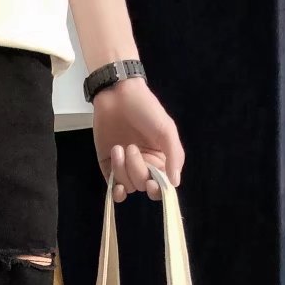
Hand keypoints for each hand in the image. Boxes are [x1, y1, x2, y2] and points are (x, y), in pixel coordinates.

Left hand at [92, 78, 184, 201]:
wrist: (117, 96)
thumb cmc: (146, 109)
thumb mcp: (166, 129)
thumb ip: (174, 156)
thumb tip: (175, 182)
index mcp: (162, 158)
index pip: (162, 185)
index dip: (158, 189)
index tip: (151, 183)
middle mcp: (145, 166)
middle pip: (142, 185)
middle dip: (136, 170)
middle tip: (131, 147)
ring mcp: (126, 168)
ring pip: (127, 186)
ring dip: (122, 170)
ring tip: (118, 147)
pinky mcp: (108, 167)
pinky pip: (113, 187)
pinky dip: (115, 189)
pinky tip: (116, 186)